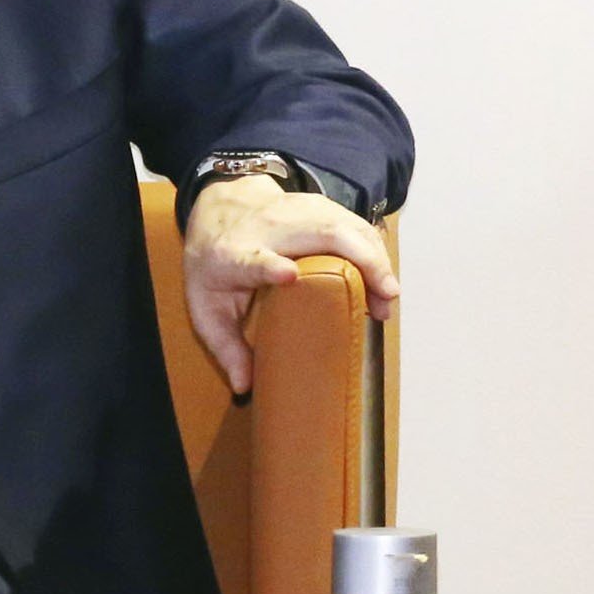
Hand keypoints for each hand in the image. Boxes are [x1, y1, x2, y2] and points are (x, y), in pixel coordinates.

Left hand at [181, 174, 399, 394]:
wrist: (218, 206)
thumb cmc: (213, 264)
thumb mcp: (206, 308)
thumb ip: (225, 348)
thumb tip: (246, 387)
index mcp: (233, 256)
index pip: (252, 260)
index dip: (270, 267)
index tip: (289, 275)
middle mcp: (267, 228)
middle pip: (321, 234)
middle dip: (360, 261)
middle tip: (384, 299)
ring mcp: (295, 210)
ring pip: (345, 225)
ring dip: (375, 257)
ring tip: (387, 295)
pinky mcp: (318, 206)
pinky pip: (353, 223)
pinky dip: (374, 248)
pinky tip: (383, 276)